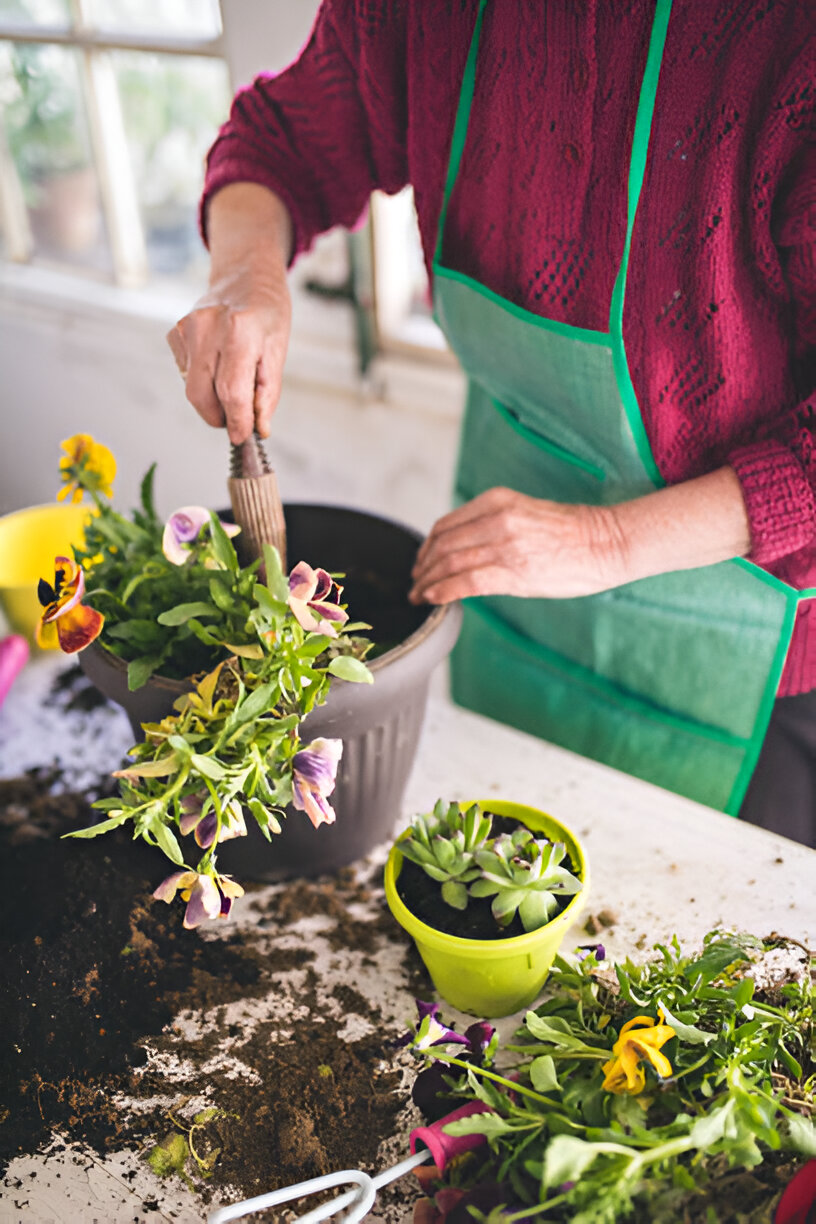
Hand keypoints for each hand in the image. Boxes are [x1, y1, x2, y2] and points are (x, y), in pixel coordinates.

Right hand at [167, 266, 290, 445]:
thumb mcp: (278, 352)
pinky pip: (185, 373)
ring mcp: (186, 329)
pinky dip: (202, 380)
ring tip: (232, 379)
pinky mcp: (175, 333)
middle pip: (203, 395)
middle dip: (219, 416)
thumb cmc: (267, 315)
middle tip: (237, 418)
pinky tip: (217, 362)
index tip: (242, 436)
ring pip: (192, 387)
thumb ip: (267, 394)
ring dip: (212, 398)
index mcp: (239, 332)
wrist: (246, 278)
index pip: (231, 393)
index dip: (237, 421)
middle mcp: (206, 328)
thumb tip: (258, 428)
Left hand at [409, 487, 623, 604]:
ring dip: (427, 583)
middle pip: (442, 545)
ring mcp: (504, 545)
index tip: (421, 562)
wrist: (607, 543)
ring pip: (448, 564)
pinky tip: (433, 599)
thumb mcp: (526, 514)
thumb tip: (465, 548)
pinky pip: (464, 582)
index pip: (446, 525)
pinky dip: (442, 591)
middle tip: (415, 583)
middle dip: (422, 567)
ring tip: (419, 595)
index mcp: (497, 501)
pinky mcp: (512, 571)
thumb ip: (494, 525)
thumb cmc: (573, 533)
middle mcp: (497, 519)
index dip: (426, 547)